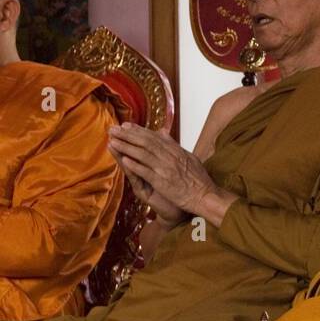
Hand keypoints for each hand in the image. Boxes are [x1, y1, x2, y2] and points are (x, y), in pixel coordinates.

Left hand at [107, 124, 228, 216]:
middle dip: (127, 135)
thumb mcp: (188, 157)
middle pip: (145, 142)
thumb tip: (163, 132)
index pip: (154, 137)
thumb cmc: (199, 179)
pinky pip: (146, 172)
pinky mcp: (163, 182)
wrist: (205, 195)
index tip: (125, 125)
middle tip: (113, 129)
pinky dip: (135, 165)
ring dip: (126, 147)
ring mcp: (166, 169)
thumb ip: (174, 145)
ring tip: (112, 141)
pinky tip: (124, 160)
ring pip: (143, 154)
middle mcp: (170, 157)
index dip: (138, 130)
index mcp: (176, 151)